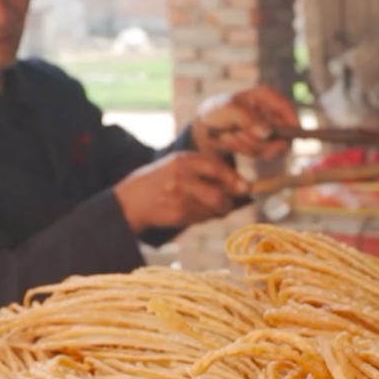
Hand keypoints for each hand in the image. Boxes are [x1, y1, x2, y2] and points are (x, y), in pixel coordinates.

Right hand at [114, 152, 245, 234]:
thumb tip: (240, 185)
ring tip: (211, 208)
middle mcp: (181, 177)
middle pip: (217, 194)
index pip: (216, 167)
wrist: (133, 199)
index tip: (245, 187)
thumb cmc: (162, 180)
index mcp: (183, 160)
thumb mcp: (179, 166)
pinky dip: (205, 217)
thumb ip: (206, 170)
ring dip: (217, 211)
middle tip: (228, 203)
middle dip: (228, 201)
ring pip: (211, 208)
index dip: (233, 178)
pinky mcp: (177, 214)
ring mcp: (178, 197)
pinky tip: (195, 212)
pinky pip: (201, 218)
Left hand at [192, 85, 299, 160]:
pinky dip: (246, 150)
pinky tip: (231, 141)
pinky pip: (262, 153)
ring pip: (272, 146)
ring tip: (228, 135)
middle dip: (261, 141)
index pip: (288, 110)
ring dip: (249, 145)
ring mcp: (270, 128)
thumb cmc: (217, 110)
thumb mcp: (228, 110)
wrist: (206, 126)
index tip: (282, 142)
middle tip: (239, 136)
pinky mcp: (264, 142)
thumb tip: (267, 133)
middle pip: (285, 133)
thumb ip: (248, 119)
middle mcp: (273, 112)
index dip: (292, 126)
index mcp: (267, 96)